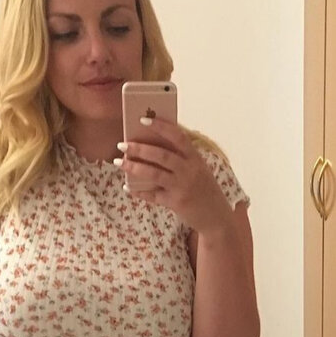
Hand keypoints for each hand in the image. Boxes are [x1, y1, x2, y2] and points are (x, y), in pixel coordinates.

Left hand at [120, 117, 232, 234]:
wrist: (216, 216)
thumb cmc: (203, 188)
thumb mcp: (198, 169)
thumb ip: (181, 158)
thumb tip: (150, 146)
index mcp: (195, 157)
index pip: (178, 136)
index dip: (160, 126)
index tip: (142, 119)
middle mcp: (189, 170)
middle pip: (161, 155)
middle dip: (139, 149)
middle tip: (122, 145)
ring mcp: (182, 187)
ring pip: (154, 174)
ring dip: (134, 167)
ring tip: (120, 162)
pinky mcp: (176, 203)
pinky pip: (153, 195)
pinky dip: (139, 191)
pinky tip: (127, 187)